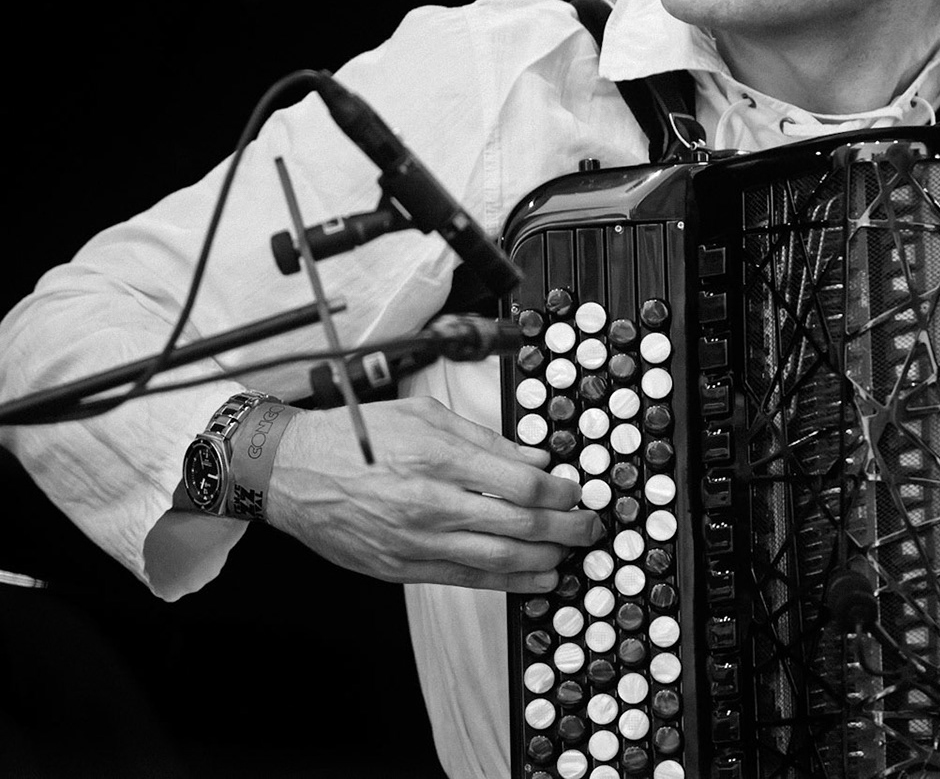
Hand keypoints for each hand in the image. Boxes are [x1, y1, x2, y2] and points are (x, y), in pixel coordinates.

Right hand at [267, 396, 601, 590]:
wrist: (290, 472)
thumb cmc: (356, 437)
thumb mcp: (425, 416)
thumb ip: (485, 440)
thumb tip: (536, 460)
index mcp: (439, 458)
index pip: (523, 483)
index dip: (561, 491)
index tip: (575, 491)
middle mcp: (431, 503)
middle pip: (521, 523)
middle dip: (567, 527)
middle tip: (589, 526)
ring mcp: (416, 541)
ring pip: (500, 558)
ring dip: (546, 559)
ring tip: (570, 553)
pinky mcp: (401, 567)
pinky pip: (466, 580)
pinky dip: (509, 582)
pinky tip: (536, 579)